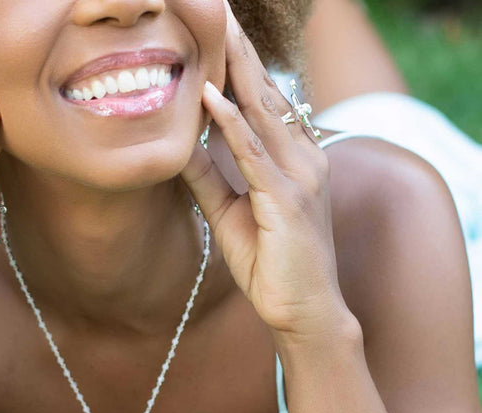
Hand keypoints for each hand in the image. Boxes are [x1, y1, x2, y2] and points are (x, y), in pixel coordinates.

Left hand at [182, 4, 349, 341]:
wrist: (302, 311)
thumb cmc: (271, 265)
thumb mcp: (229, 214)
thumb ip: (208, 178)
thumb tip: (181, 146)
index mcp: (293, 160)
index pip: (263, 102)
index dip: (239, 66)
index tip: (217, 32)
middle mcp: (303, 159)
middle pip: (265, 94)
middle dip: (239, 52)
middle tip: (218, 10)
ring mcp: (299, 176)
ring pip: (262, 113)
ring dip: (235, 70)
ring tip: (215, 30)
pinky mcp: (287, 200)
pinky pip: (254, 154)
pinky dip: (232, 124)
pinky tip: (211, 96)